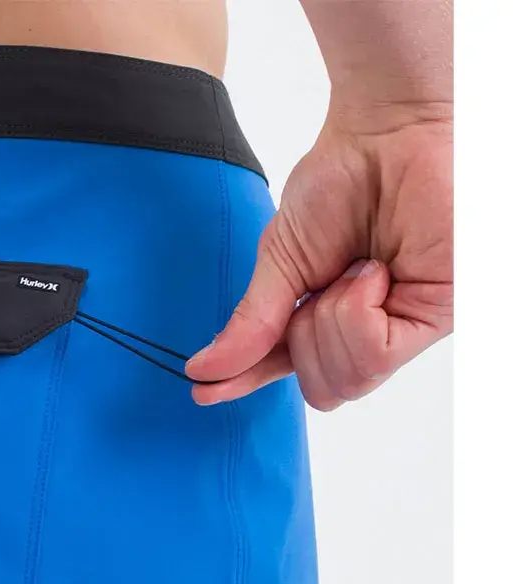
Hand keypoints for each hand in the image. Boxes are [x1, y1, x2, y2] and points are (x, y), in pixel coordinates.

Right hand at [185, 107, 451, 408]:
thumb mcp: (279, 261)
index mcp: (331, 318)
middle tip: (316, 291)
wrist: (386, 132)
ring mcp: (405, 326)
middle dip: (304, 341)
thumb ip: (251, 323)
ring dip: (330, 322)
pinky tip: (370, 275)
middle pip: (325, 389)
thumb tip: (207, 367)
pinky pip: (376, 354)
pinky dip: (356, 314)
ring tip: (352, 270)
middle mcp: (371, 329)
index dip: (248, 383)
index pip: (292, 370)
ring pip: (349, 378)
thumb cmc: (341, 182)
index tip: (206, 390)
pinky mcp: (436, 316)